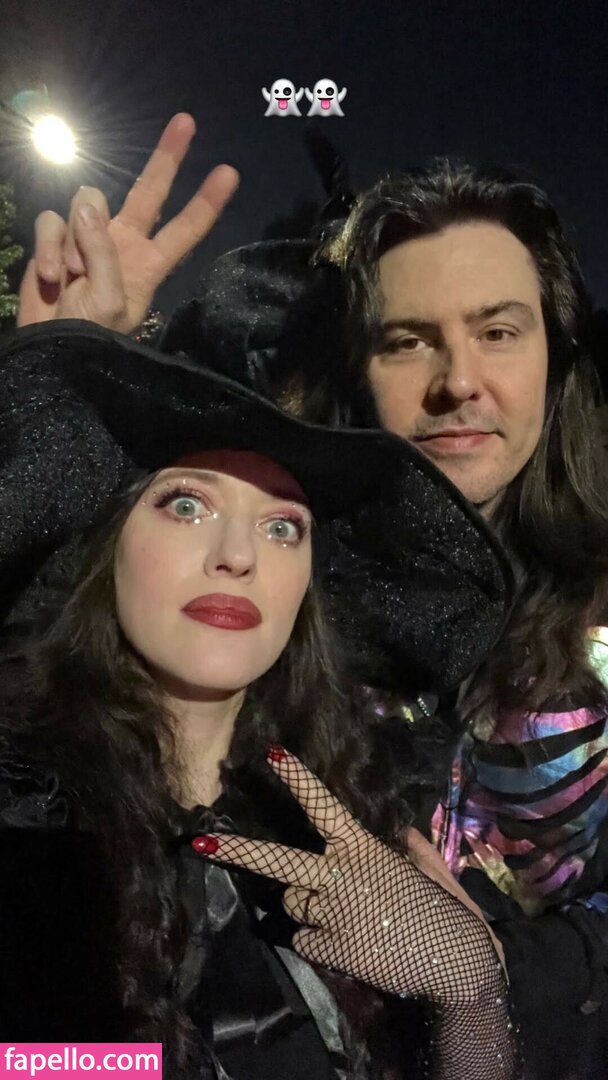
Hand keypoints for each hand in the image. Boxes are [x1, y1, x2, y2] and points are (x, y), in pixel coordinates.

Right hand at [18, 113, 238, 332]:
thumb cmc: (90, 335)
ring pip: (88, 202)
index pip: (185, 228)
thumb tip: (88, 206)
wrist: (50, 350)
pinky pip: (53, 220)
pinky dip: (48, 247)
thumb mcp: (109, 300)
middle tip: (187, 121)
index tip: (229, 173)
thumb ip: (104, 251)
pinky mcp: (57, 238)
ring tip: (72, 279)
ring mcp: (89, 238)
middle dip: (167, 157)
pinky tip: (51, 278)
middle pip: (149, 191)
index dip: (206, 202)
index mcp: (148, 263)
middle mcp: (123, 243)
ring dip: (74, 242)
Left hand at [191, 746, 505, 1002]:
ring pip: (293, 905)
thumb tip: (404, 832)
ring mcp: (331, 912)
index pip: (323, 806)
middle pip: (277, 862)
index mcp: (363, 848)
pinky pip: (304, 940)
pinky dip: (319, 942)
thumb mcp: (432, 870)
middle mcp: (340, 874)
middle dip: (236, 851)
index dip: (297, 778)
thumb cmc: (448, 912)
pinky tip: (351, 945)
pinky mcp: (330, 948)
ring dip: (308, 908)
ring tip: (347, 918)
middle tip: (199, 843)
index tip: (270, 753)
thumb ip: (412, 848)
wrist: (457, 965)